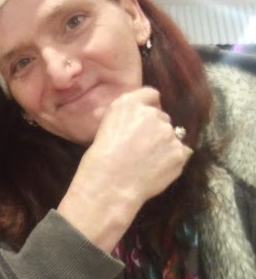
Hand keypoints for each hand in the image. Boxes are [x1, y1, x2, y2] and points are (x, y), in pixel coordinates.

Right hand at [58, 87, 190, 251]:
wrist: (111, 184)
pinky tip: (156, 171)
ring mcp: (168, 133)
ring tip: (147, 163)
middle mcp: (152, 114)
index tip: (143, 120)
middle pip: (161, 117)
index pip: (150, 94)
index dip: (149, 106)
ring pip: (171, 136)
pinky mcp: (179, 152)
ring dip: (163, 146)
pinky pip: (180, 153)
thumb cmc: (99, 159)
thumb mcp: (102, 128)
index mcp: (130, 103)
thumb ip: (120, 118)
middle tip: (142, 147)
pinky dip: (171, 161)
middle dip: (155, 129)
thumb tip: (125, 119)